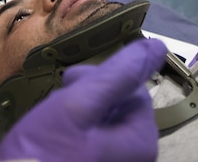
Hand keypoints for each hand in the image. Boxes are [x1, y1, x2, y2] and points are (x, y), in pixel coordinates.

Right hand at [0, 37, 167, 161]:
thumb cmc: (41, 155)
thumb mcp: (78, 105)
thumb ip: (118, 75)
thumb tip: (156, 47)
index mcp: (141, 142)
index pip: (134, 90)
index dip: (102, 79)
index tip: (70, 82)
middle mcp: (136, 159)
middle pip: (120, 108)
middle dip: (89, 97)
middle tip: (58, 102)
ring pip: (104, 124)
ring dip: (79, 114)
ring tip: (52, 122)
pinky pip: (92, 144)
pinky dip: (74, 134)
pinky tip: (53, 138)